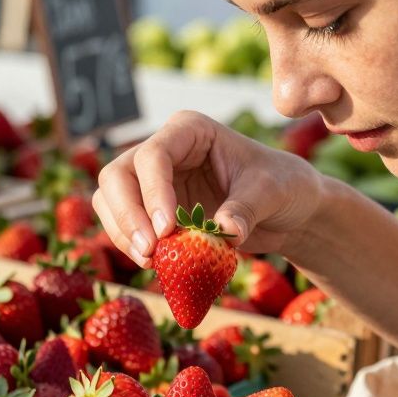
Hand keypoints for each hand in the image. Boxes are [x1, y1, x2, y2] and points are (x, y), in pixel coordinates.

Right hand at [93, 110, 326, 267]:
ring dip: (122, 233)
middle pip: (118, 176)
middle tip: (149, 253)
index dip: (153, 193)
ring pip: (110, 200)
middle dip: (127, 216)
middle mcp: (164, 151)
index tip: (167, 231)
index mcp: (189, 131)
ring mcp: (152, 182)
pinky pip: (122, 225)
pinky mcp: (150, 211)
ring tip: (151, 263)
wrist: (287, 210)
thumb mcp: (272, 192)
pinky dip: (130, 246)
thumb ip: (246, 208)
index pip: (153, 156)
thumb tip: (225, 231)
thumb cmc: (283, 186)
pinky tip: (155, 265)